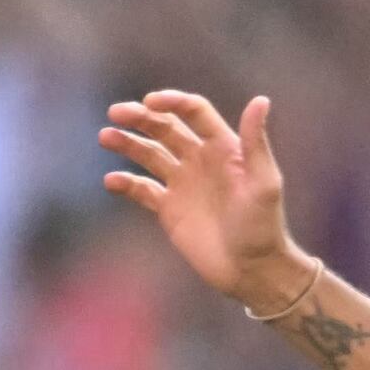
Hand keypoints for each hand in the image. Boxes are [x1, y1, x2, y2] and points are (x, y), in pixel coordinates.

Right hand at [96, 90, 305, 307]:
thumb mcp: (264, 182)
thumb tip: (260, 99)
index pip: (193, 112)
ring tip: (106, 137)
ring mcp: (182, 183)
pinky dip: (126, 183)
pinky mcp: (168, 208)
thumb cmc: (263, 226)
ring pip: (149, 154)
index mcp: (223, 146)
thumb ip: (256, 141)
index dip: (172, 102)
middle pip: (165, 128)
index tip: (149, 102)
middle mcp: (199, 159)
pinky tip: (111, 180)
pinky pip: (142, 189)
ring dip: (127, 143)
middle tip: (115, 114)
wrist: (251, 270)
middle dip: (140, 118)